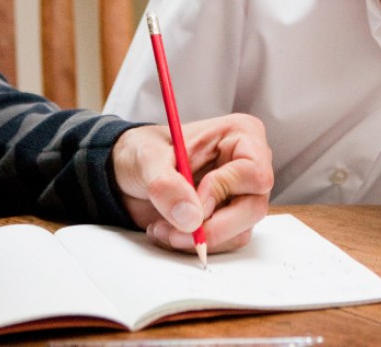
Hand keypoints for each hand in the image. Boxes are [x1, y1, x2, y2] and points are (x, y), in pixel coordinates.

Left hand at [112, 113, 272, 253]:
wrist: (126, 172)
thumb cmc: (142, 151)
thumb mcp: (147, 159)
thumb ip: (167, 184)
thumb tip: (191, 217)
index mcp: (241, 136)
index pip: (254, 173)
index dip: (223, 191)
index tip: (190, 201)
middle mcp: (248, 166)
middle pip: (254, 208)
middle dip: (212, 226)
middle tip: (175, 230)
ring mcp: (240, 195)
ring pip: (240, 231)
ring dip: (200, 238)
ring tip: (163, 227)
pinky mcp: (228, 218)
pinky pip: (225, 242)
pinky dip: (196, 244)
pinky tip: (170, 230)